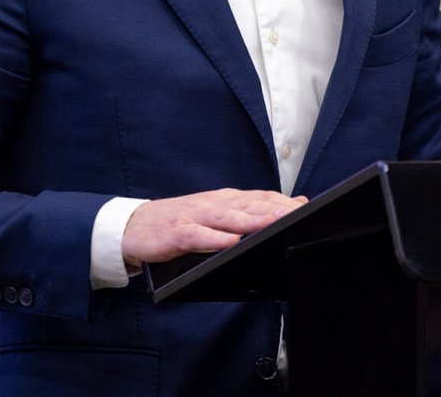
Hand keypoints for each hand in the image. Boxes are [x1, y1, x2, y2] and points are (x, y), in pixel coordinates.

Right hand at [121, 188, 306, 265]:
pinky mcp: (177, 233)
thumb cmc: (180, 221)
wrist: (135, 227)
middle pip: (250, 206)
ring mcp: (195, 216)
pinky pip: (198, 236)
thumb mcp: (217, 214)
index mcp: (225, 200)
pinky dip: (215, 239)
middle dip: (275, 209)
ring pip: (228, 217)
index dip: (283, 202)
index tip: (306, 208)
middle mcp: (214, 204)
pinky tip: (230, 241)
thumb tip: (289, 206)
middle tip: (299, 214)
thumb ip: (250, 211)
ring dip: (252, 220)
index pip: (260, 198)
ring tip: (273, 222)